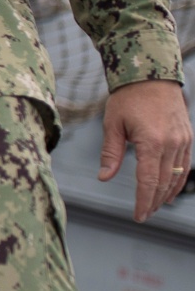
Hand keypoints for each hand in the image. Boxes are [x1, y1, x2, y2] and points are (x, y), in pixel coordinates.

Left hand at [98, 81, 191, 221]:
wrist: (152, 74)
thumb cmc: (128, 97)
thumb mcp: (113, 123)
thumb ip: (110, 153)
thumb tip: (104, 178)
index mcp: (151, 142)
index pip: (148, 181)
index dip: (143, 201)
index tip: (138, 216)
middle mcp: (171, 143)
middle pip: (164, 182)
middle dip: (153, 202)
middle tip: (144, 215)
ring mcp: (182, 140)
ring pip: (177, 176)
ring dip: (166, 194)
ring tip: (154, 206)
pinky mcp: (187, 137)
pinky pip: (185, 165)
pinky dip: (178, 180)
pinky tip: (170, 189)